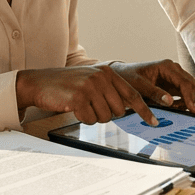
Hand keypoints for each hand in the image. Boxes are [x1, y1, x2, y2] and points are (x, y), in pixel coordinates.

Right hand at [15, 64, 156, 125]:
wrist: (40, 82)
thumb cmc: (67, 85)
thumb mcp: (92, 80)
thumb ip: (110, 90)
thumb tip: (127, 109)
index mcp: (108, 72)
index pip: (133, 95)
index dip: (145, 110)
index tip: (154, 122)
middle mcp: (101, 77)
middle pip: (118, 111)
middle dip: (107, 114)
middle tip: (92, 107)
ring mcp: (90, 87)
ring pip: (105, 117)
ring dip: (93, 117)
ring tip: (81, 105)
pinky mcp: (79, 98)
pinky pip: (90, 119)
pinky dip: (83, 118)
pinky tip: (74, 107)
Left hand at [108, 59, 194, 113]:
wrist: (121, 76)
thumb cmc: (127, 78)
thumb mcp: (138, 86)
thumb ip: (154, 93)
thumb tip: (170, 102)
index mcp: (167, 66)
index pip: (185, 83)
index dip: (190, 97)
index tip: (191, 111)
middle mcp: (174, 70)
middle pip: (193, 86)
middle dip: (190, 100)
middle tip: (178, 110)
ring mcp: (175, 77)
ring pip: (192, 90)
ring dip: (186, 102)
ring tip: (173, 109)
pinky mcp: (173, 84)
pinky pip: (185, 94)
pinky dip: (183, 102)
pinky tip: (172, 107)